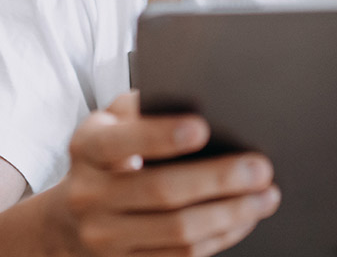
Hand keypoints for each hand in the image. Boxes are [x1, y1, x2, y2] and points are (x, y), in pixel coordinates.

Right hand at [47, 91, 281, 256]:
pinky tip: (244, 219)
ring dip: (230, 214)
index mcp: (87, 148)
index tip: (203, 128)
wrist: (71, 219)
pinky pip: (181, 256)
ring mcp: (105, 236)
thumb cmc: (107, 158)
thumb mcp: (111, 124)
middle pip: (161, 191)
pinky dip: (220, 237)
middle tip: (259, 168)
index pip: (122, 141)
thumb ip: (142, 107)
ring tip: (265, 196)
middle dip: (218, 180)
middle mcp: (89, 195)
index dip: (161, 136)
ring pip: (177, 231)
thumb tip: (197, 96)